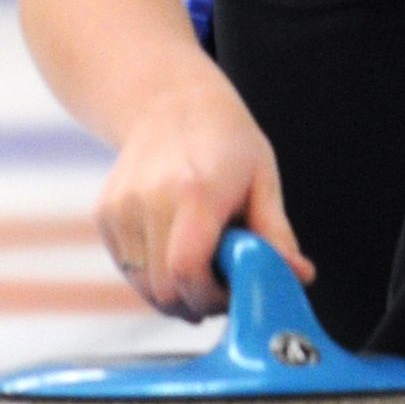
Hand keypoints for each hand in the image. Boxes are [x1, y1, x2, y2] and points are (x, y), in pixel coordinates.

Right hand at [94, 74, 301, 320]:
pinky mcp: (104, 213)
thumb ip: (276, 234)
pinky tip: (173, 251)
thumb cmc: (226, 143)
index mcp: (196, 190)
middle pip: (163, 288)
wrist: (168, 102)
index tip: (232, 292)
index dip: (210, 297)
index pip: (187, 270)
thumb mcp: (262, 179)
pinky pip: (127, 268)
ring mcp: (120, 206)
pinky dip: (151, 274)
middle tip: (220, 288)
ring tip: (200, 270)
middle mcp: (149, 198)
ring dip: (173, 292)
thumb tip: (300, 276)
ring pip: (142, 285)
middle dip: (195, 302)